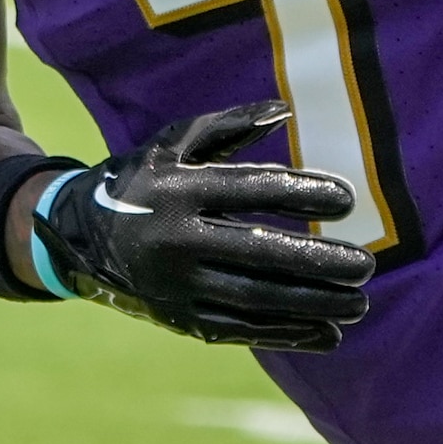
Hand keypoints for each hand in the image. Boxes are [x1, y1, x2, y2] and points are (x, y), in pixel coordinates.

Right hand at [31, 100, 375, 351]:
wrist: (76, 235)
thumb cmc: (142, 178)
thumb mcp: (174, 141)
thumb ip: (229, 125)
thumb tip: (284, 110)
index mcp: (181, 189)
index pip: (252, 189)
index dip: (303, 193)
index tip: (348, 200)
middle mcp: (177, 239)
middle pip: (259, 254)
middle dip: (318, 264)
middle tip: (365, 267)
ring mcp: (177, 285)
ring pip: (254, 300)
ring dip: (311, 306)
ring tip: (357, 305)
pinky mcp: (178, 318)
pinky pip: (238, 330)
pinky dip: (284, 333)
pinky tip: (325, 333)